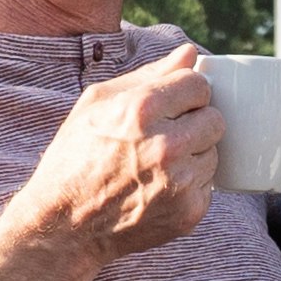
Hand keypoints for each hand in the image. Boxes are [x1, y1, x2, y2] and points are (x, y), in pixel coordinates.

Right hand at [15, 48, 226, 260]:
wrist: (64, 226)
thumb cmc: (75, 157)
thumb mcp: (97, 103)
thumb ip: (149, 74)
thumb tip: (190, 53)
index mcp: (142, 111)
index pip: (198, 84)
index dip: (183, 92)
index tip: (168, 105)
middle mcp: (166, 146)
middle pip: (215, 118)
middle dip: (194, 122)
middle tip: (164, 134)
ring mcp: (181, 183)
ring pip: (214, 152)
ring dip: (194, 154)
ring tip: (156, 163)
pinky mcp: (189, 212)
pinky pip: (209, 184)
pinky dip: (190, 184)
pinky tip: (159, 187)